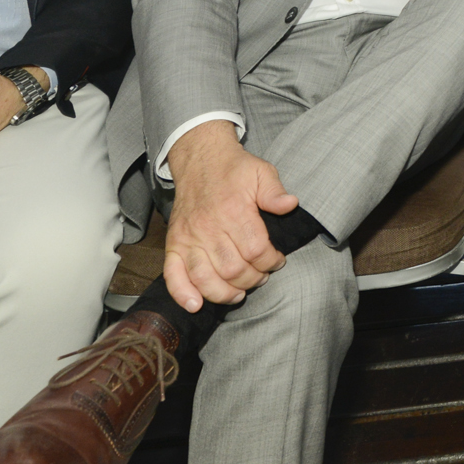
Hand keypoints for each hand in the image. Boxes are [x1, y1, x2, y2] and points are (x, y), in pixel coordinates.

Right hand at [164, 121, 299, 310]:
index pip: (256, 250)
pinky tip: (196, 305)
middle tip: (261, 276)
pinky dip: (182, 293)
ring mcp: (189, 238)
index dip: (271, 261)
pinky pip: (173, 275)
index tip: (277, 260)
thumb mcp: (261, 172)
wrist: (200, 159)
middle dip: (253, 278)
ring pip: (206, 278)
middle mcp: (208, 227)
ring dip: (225, 293)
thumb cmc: (234, 169)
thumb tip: (290, 204)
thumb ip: (275, 191)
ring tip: (239, 292)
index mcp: (233, 210)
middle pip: (233, 269)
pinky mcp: (174, 244)